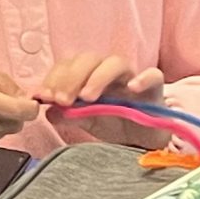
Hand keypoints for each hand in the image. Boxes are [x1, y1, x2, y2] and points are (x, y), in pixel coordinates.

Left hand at [35, 54, 168, 147]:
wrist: (143, 139)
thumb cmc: (113, 122)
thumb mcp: (86, 121)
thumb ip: (67, 115)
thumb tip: (46, 110)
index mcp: (88, 74)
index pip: (68, 66)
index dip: (54, 79)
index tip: (44, 97)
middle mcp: (108, 70)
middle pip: (88, 59)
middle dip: (71, 78)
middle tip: (62, 100)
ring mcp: (132, 77)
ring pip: (115, 63)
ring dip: (98, 77)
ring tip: (87, 97)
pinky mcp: (155, 88)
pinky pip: (153, 75)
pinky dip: (143, 78)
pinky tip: (132, 88)